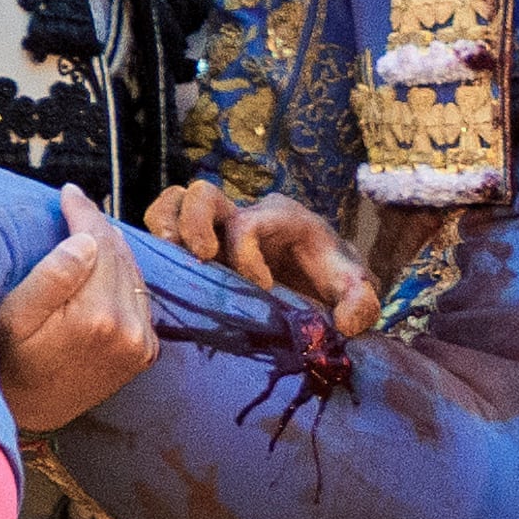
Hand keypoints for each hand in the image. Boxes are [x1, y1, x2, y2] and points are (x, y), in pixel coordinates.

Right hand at [0, 184, 158, 430]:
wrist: (31, 412)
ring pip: (134, 275)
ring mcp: (141, 344)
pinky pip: (139, 300)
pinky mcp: (145, 353)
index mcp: (97, 317)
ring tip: (89, 229)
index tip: (68, 192)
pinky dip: (122, 278)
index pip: (99, 244)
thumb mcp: (14, 317)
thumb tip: (86, 241)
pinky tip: (103, 267)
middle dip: (97, 227)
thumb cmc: (10, 360)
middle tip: (77, 204)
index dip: (83, 213)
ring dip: (112, 250)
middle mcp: (129, 331)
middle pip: (120, 256)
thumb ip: (51, 277)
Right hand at [144, 177, 379, 336]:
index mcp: (283, 218)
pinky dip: (158, 238)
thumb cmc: (336, 281)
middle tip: (201, 260)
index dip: (245, 255)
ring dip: (165, 224)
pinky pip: (169, 222)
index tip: (261, 288)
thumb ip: (361, 304)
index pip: (249, 224)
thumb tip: (342, 324)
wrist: (325, 280)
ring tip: (169, 257)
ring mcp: (220, 226)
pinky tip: (162, 268)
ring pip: (178, 201)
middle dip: (194, 225)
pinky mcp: (203, 242)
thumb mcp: (358, 291)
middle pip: (204, 194)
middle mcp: (247, 213)